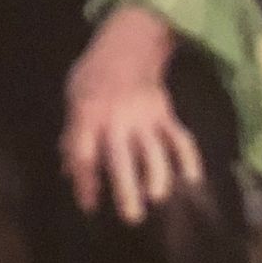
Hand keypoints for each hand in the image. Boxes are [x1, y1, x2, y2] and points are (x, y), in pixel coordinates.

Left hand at [62, 6, 202, 223]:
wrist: (128, 46)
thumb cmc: (92, 77)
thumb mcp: (73, 100)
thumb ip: (72, 137)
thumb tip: (69, 172)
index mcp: (89, 115)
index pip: (85, 155)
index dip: (86, 182)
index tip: (90, 206)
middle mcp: (117, 118)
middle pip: (122, 158)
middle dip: (127, 188)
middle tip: (131, 217)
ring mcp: (144, 116)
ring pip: (154, 150)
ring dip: (157, 176)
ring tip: (158, 199)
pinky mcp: (165, 113)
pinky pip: (179, 137)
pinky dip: (188, 157)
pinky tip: (192, 178)